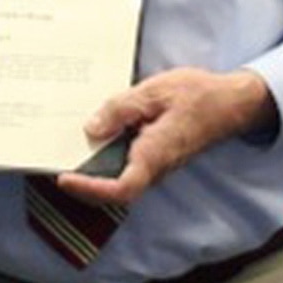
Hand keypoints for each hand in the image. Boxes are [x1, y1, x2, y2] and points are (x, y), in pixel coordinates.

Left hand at [54, 68, 274, 207]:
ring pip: (119, 180)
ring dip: (92, 173)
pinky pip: (126, 166)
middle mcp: (155, 167)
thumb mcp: (155, 91)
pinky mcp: (155, 157)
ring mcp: (156, 165)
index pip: (121, 188)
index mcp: (155, 154)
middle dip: (82, 185)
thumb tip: (91, 128)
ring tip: (64, 153)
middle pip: (113, 190)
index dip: (90, 191)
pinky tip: (91, 138)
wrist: (231, 102)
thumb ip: (121, 109)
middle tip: (52, 165)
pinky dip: (105, 159)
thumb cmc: (198, 95)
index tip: (65, 179)